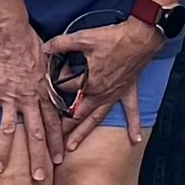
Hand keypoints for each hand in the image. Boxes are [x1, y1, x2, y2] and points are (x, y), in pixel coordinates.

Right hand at [0, 23, 63, 180]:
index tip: (58, 161)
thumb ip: (55, 78)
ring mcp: (10, 97)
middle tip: (39, 179)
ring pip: (10, 131)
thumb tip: (65, 87)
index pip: (53, 124)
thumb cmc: (31, 41)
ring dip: (4, 152)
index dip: (56, 143)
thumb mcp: (51, 61)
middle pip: (36, 134)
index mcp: (44, 93)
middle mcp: (29, 99)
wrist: (10, 31)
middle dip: (38, 158)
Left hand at [44, 18, 163, 149]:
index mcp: (88, 82)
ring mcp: (114, 95)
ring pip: (96, 118)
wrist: (140, 39)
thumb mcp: (83, 38)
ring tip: (72, 147)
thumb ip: (61, 44)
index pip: (65, 89)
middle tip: (50, 140)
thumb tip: (45, 48)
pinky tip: (135, 140)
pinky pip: (132, 112)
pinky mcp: (128, 92)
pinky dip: (134, 126)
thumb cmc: (113, 39)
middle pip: (76, 114)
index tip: (44, 91)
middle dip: (62, 127)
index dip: (53, 89)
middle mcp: (99, 94)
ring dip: (83, 132)